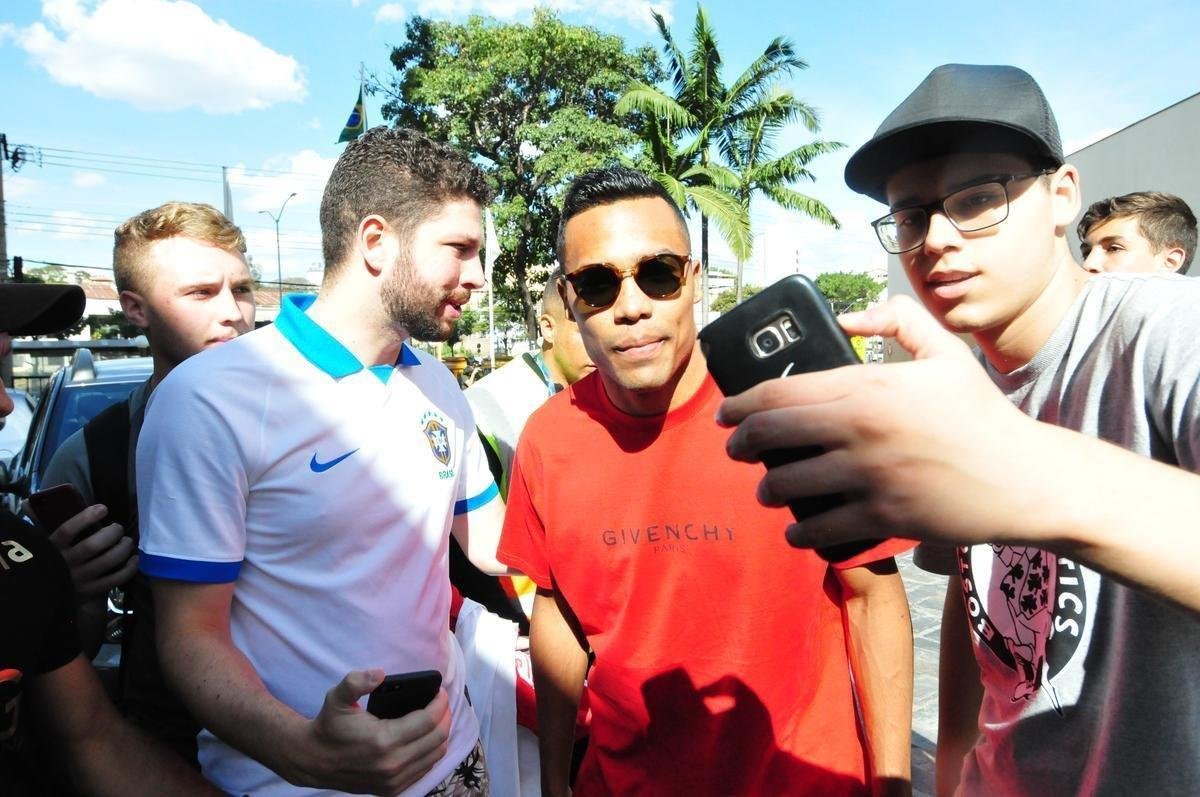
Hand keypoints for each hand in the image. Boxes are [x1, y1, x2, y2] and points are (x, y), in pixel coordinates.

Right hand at [31, 502, 137, 599]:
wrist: (42, 597)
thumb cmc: (47, 561)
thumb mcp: (41, 544)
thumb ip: (38, 523)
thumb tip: (29, 502)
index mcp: (51, 549)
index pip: (67, 531)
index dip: (86, 518)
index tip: (103, 508)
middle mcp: (65, 564)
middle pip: (92, 546)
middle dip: (112, 533)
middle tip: (118, 528)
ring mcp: (79, 579)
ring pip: (106, 561)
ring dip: (123, 548)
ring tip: (127, 541)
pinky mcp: (91, 592)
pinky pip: (115, 579)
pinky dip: (129, 568)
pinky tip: (134, 559)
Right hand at [292, 669, 450, 795]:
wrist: (313, 760)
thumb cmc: (329, 726)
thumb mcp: (337, 697)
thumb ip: (357, 681)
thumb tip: (380, 674)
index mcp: (383, 741)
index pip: (428, 721)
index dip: (440, 704)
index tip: (440, 692)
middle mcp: (392, 764)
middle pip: (437, 738)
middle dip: (445, 716)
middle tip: (441, 703)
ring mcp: (393, 781)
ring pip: (435, 755)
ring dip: (441, 734)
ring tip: (437, 717)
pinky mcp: (392, 790)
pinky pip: (424, 770)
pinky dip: (431, 752)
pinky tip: (427, 737)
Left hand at [717, 295, 1061, 550]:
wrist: (1027, 478)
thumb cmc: (983, 415)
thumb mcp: (945, 353)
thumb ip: (897, 320)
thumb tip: (850, 318)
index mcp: (868, 387)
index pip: (779, 393)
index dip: (741, 404)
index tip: (728, 412)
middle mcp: (859, 431)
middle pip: (769, 436)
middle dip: (741, 445)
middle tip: (736, 449)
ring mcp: (868, 478)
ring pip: (786, 487)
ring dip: (768, 490)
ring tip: (770, 488)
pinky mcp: (881, 518)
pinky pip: (819, 530)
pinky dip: (800, 532)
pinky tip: (798, 529)